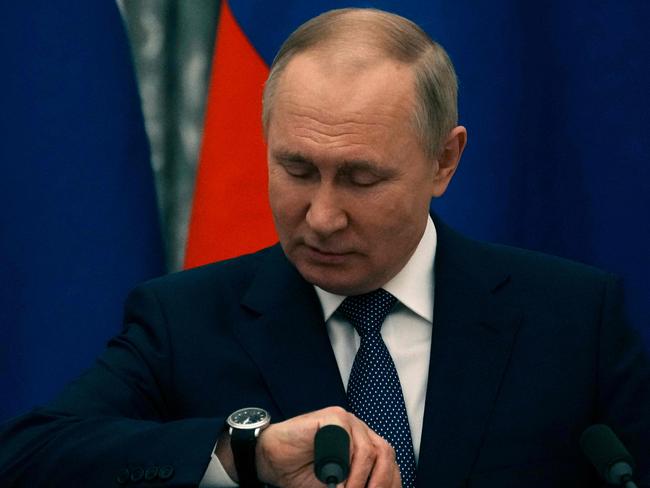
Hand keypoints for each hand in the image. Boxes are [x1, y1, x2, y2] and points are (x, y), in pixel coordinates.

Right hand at [255, 406, 400, 487]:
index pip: (389, 465)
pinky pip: (346, 439)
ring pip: (369, 450)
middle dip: (380, 483)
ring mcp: (347, 422)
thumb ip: (356, 487)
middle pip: (385, 454)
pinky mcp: (331, 417)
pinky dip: (343, 465)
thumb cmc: (302, 475)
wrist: (271, 460)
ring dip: (359, 480)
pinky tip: (333, 479)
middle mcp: (360, 432)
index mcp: (365, 446)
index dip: (389, 486)